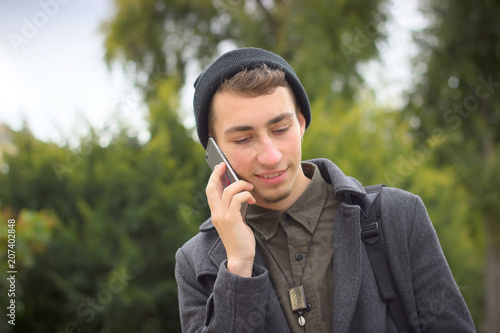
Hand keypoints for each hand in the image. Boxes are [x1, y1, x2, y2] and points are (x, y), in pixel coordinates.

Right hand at [206, 162, 255, 276]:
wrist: (240, 257)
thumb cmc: (240, 239)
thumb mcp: (235, 220)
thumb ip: (234, 208)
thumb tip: (241, 194)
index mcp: (216, 213)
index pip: (210, 191)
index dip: (213, 178)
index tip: (219, 168)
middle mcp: (216, 213)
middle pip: (212, 188)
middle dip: (217, 174)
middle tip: (224, 165)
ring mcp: (223, 216)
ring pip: (228, 191)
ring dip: (241, 185)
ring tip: (250, 188)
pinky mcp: (232, 219)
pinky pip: (238, 199)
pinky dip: (246, 195)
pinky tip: (252, 198)